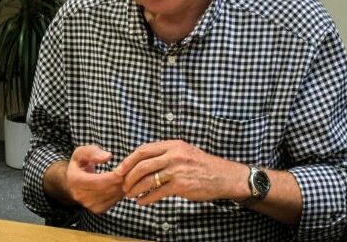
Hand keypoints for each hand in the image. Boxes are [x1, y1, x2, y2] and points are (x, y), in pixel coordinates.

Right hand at [65, 145, 124, 213]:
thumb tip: (107, 157)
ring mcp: (88, 204)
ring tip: (126, 176)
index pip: (97, 182)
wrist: (74, 180)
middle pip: (106, 190)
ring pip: (112, 196)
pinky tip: (120, 184)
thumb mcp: (82, 152)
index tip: (123, 169)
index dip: (112, 177)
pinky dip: (119, 193)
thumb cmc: (80, 163)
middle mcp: (79, 195)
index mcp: (74, 180)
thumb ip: (93, 152)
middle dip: (120, 181)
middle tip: (129, 171)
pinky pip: (113, 202)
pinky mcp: (96, 209)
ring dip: (122, 187)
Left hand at [115, 140, 247, 205]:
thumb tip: (143, 160)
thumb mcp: (184, 152)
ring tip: (130, 195)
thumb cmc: (202, 166)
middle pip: (142, 164)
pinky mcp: (181, 185)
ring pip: (147, 179)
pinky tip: (142, 202)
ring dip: (135, 188)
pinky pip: (157, 192)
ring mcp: (177, 170)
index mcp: (172, 145)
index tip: (120, 169)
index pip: (143, 150)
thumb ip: (165, 153)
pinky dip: (146, 198)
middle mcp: (173, 155)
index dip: (128, 160)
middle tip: (122, 184)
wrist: (225, 176)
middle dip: (128, 176)